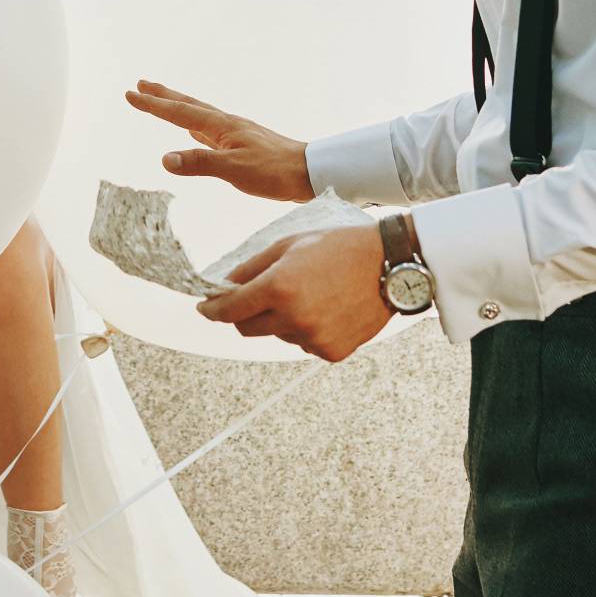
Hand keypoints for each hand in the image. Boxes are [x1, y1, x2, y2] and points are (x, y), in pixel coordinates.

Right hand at [121, 81, 314, 202]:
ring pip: (199, 117)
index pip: (179, 113)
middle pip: (188, 105)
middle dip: (164, 95)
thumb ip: (199, 163)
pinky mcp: (243, 146)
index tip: (130, 94)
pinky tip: (195, 134)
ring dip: (179, 108)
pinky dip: (195, 128)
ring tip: (164, 102)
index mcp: (222, 127)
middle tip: (141, 84)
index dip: (154, 105)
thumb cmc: (275, 172)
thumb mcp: (234, 170)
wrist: (310, 173)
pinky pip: (210, 132)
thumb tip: (165, 159)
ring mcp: (236, 134)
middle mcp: (227, 125)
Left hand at [196, 226, 392, 362]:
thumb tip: (224, 285)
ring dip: (280, 319)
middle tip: (252, 298)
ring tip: (308, 294)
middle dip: (242, 314)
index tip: (205, 308)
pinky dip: (305, 329)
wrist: (390, 265)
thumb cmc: (339, 247)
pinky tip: (325, 308)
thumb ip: (252, 267)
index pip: (230, 309)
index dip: (212, 309)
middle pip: (247, 328)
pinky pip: (303, 343)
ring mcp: (313, 338)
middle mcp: (293, 317)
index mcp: (279, 287)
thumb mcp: (289, 245)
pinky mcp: (330, 351)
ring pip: (278, 334)